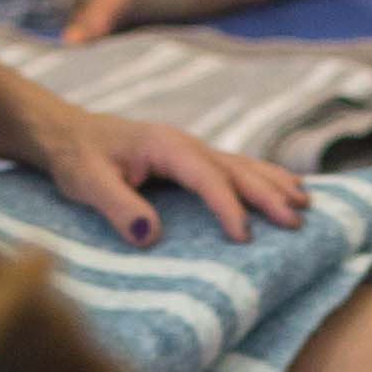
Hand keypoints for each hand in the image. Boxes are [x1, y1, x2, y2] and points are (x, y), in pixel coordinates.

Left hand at [34, 109, 301, 242]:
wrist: (66, 133)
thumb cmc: (76, 158)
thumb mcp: (85, 182)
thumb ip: (115, 206)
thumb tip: (148, 235)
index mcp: (165, 145)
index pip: (206, 176)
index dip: (227, 206)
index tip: (244, 237)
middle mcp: (185, 144)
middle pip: (235, 169)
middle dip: (268, 194)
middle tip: (296, 221)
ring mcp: (191, 150)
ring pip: (242, 165)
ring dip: (274, 184)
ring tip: (305, 203)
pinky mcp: (190, 160)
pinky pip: (233, 169)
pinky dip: (261, 179)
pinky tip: (283, 188)